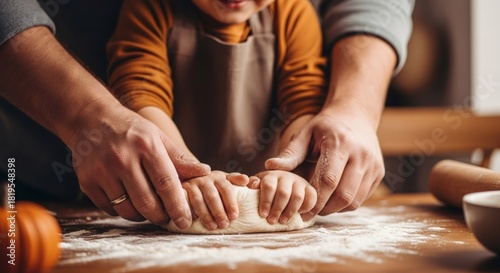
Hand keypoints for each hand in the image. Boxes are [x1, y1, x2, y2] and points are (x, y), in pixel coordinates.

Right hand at [74, 109, 210, 228]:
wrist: (91, 119)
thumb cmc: (132, 130)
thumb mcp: (158, 137)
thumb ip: (180, 158)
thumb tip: (205, 172)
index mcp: (145, 145)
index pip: (166, 183)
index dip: (177, 206)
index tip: (185, 220)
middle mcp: (122, 157)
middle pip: (147, 201)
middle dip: (161, 216)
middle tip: (167, 218)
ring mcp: (101, 170)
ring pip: (127, 209)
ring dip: (142, 216)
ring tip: (149, 209)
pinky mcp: (86, 181)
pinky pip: (110, 208)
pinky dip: (122, 210)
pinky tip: (129, 201)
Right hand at [182, 171, 240, 229]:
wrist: (190, 177)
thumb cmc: (213, 185)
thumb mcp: (225, 181)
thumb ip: (235, 180)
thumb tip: (246, 180)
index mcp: (219, 177)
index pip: (226, 189)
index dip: (231, 203)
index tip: (234, 216)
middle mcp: (205, 178)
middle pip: (212, 196)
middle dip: (219, 211)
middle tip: (224, 225)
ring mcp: (191, 183)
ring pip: (198, 200)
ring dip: (205, 215)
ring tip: (212, 226)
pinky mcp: (180, 190)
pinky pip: (184, 201)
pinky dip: (189, 211)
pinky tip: (193, 221)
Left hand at [249, 170, 316, 223]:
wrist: (283, 184)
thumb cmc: (267, 189)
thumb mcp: (258, 185)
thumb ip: (253, 184)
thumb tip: (253, 184)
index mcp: (272, 175)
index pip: (269, 186)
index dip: (266, 201)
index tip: (263, 214)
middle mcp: (287, 176)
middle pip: (283, 193)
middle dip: (277, 209)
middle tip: (272, 221)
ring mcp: (299, 182)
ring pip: (298, 197)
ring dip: (290, 211)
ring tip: (283, 221)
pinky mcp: (310, 188)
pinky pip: (312, 197)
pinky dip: (307, 208)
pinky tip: (300, 217)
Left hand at [265, 108, 384, 219]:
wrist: (355, 115)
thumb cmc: (325, 127)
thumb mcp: (305, 134)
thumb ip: (290, 153)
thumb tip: (269, 167)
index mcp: (340, 143)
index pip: (329, 179)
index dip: (315, 199)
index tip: (301, 211)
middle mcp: (361, 154)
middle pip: (344, 194)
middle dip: (324, 209)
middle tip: (309, 213)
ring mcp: (373, 164)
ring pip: (354, 200)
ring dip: (335, 209)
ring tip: (320, 207)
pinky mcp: (379, 173)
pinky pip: (362, 198)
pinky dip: (346, 204)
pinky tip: (332, 199)